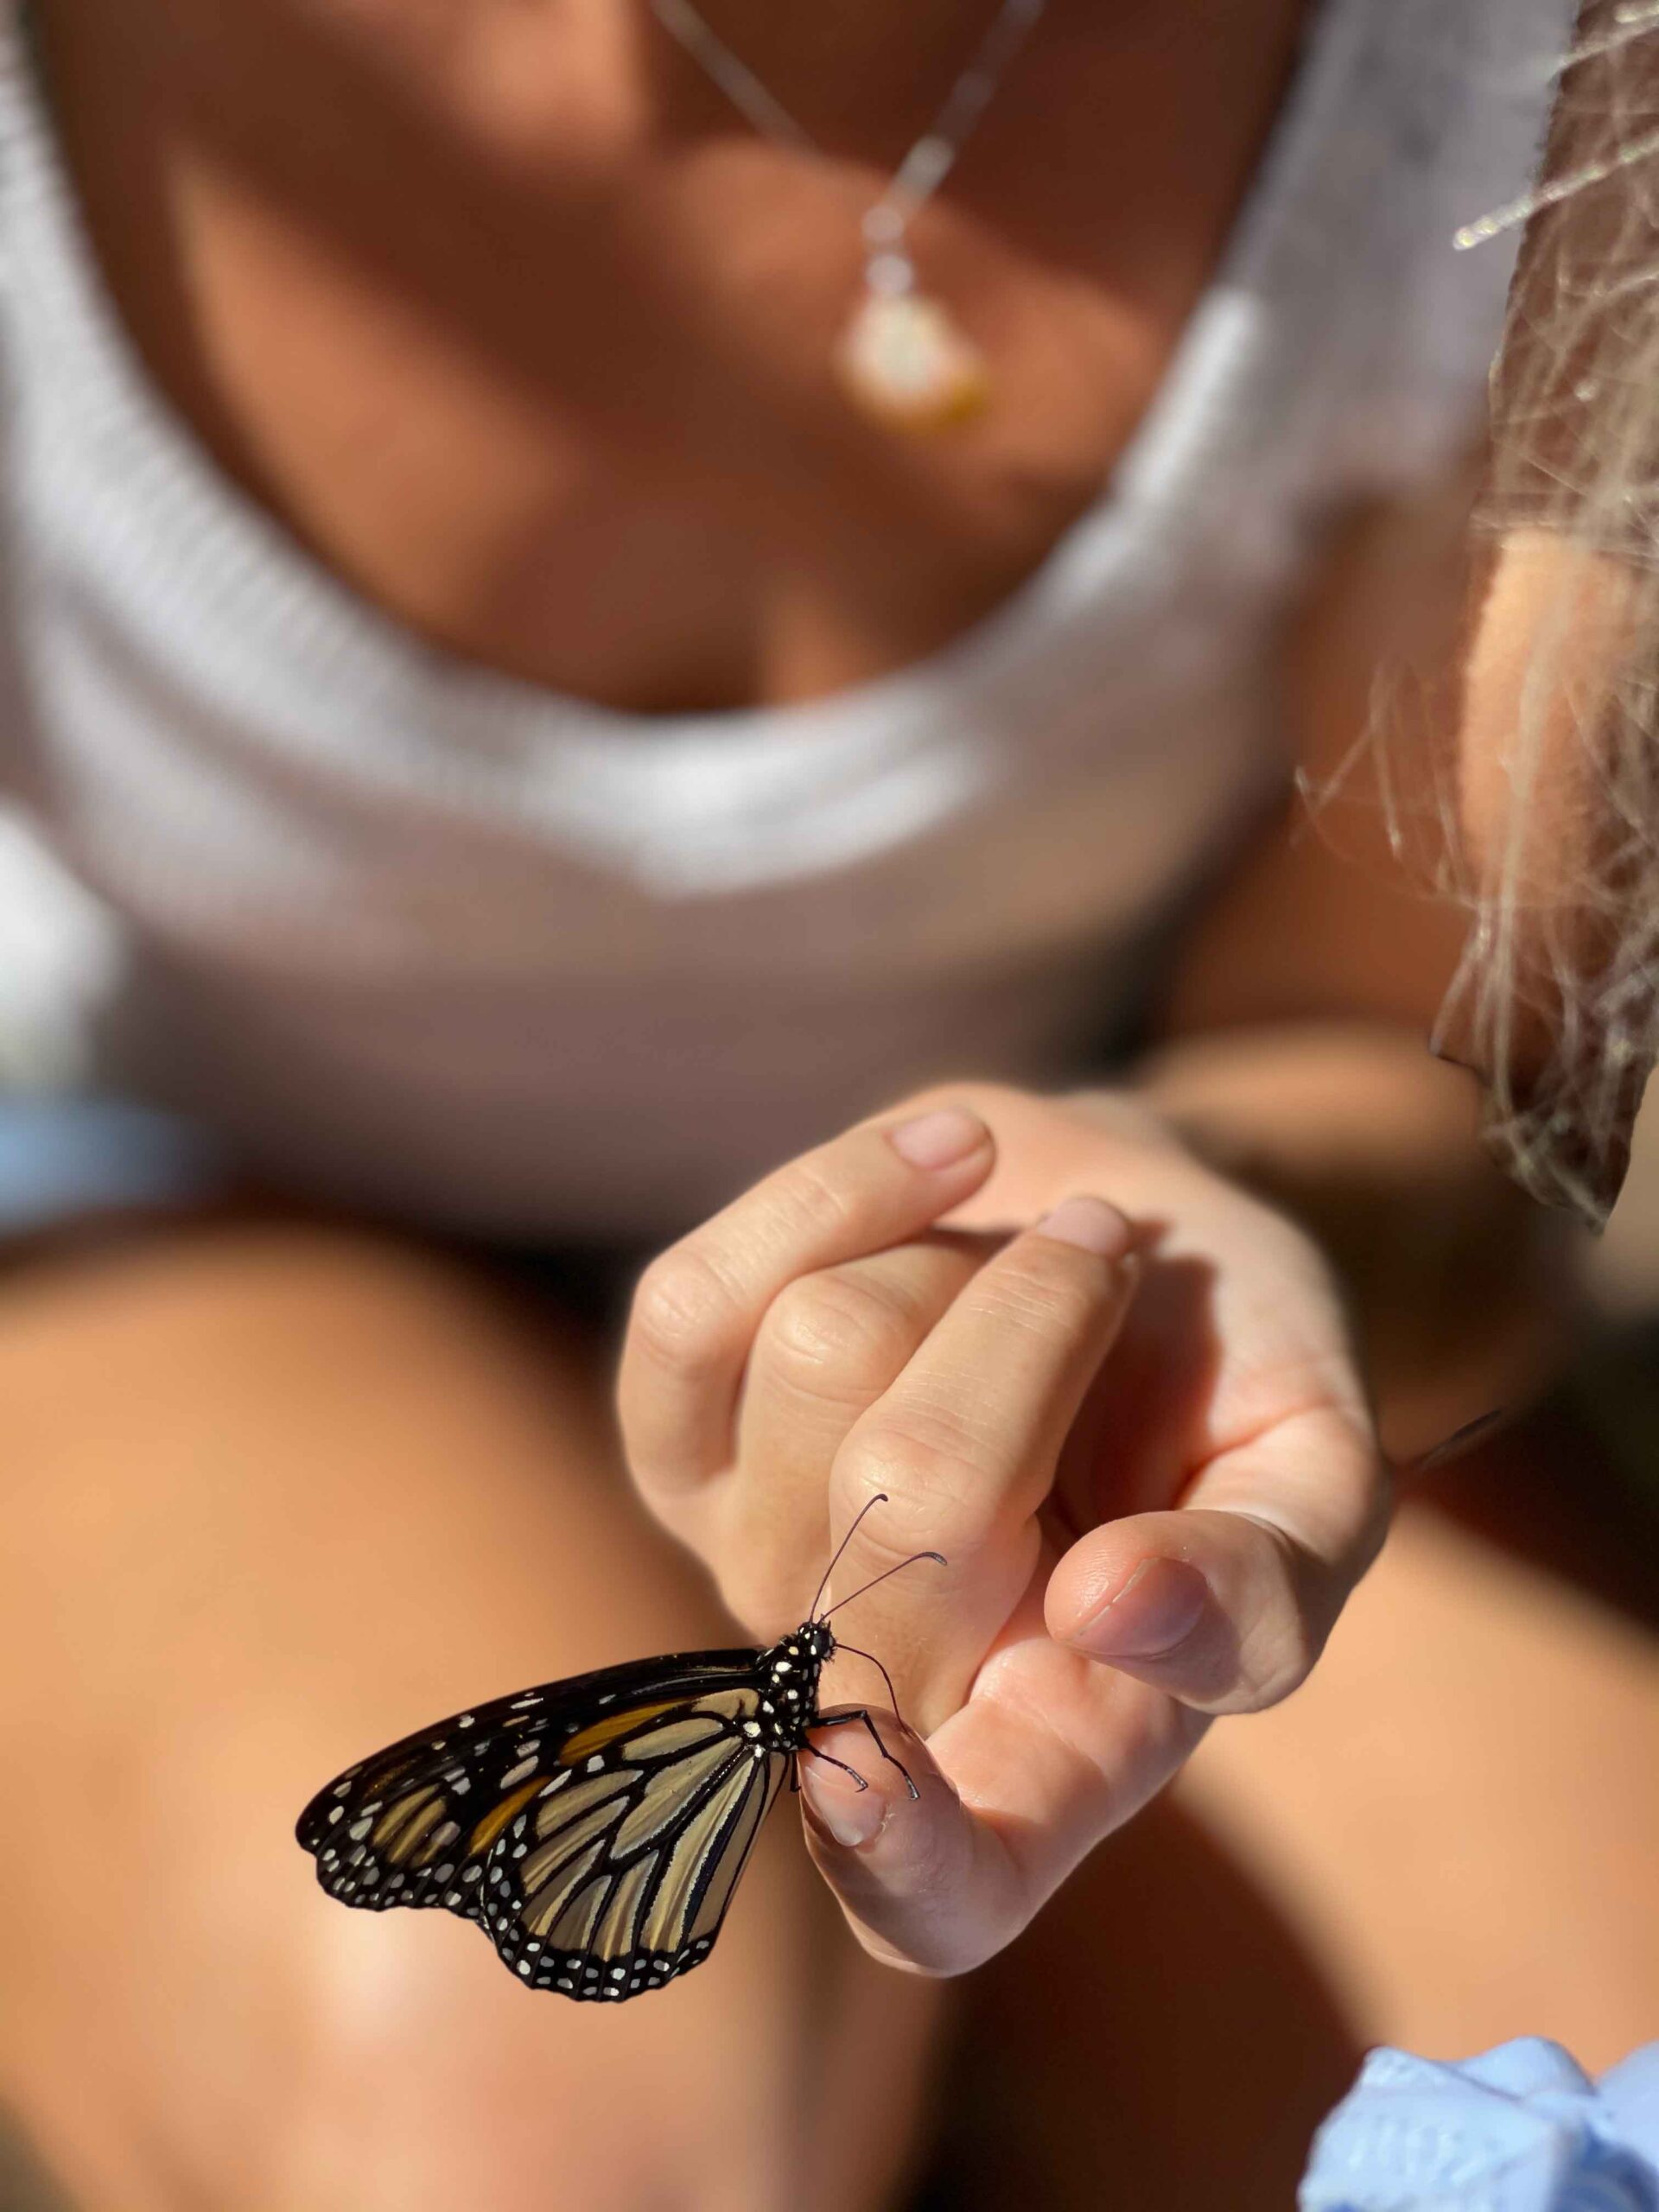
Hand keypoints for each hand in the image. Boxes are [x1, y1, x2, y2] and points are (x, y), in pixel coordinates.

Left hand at [617, 1083, 1383, 1975]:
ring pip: (825, 1357)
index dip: (899, 1857)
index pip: (945, 1893)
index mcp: (1059, 1753)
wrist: (1134, 1229)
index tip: (862, 1772)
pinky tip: (947, 1174)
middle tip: (1112, 1270)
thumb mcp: (1318, 1476)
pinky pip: (703, 1299)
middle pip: (907, 1504)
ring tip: (1024, 1271)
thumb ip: (1264, 1583)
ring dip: (964, 1264)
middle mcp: (879, 1692)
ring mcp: (754, 1563)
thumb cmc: (1237, 1379)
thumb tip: (1108, 1616)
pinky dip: (851, 1189)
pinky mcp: (672, 1432)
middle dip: (1044, 1328)